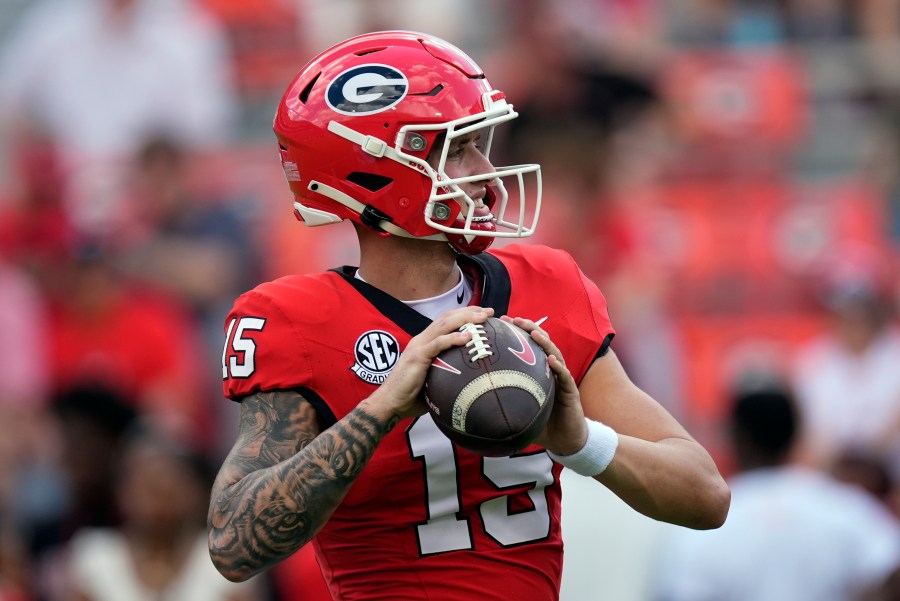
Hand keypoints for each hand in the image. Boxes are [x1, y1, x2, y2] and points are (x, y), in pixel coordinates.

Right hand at [370, 306, 494, 419]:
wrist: (390, 403)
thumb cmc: (411, 396)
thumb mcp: (434, 380)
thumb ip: (447, 374)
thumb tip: (469, 382)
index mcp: (425, 342)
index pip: (447, 321)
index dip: (465, 314)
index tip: (484, 314)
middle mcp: (422, 339)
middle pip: (448, 318)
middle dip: (470, 312)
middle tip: (489, 311)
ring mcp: (419, 346)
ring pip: (444, 325)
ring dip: (465, 319)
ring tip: (482, 317)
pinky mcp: (417, 357)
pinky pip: (437, 344)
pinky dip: (453, 338)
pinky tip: (467, 337)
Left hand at [502, 316, 587, 454]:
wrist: (565, 440)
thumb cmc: (541, 423)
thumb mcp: (518, 410)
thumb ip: (501, 402)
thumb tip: (470, 402)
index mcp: (539, 371)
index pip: (528, 346)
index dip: (517, 332)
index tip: (502, 321)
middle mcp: (551, 370)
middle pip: (542, 343)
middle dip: (529, 328)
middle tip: (515, 319)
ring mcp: (562, 378)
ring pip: (555, 354)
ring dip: (545, 342)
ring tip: (534, 332)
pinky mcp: (570, 391)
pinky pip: (564, 376)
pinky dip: (558, 367)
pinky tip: (551, 360)